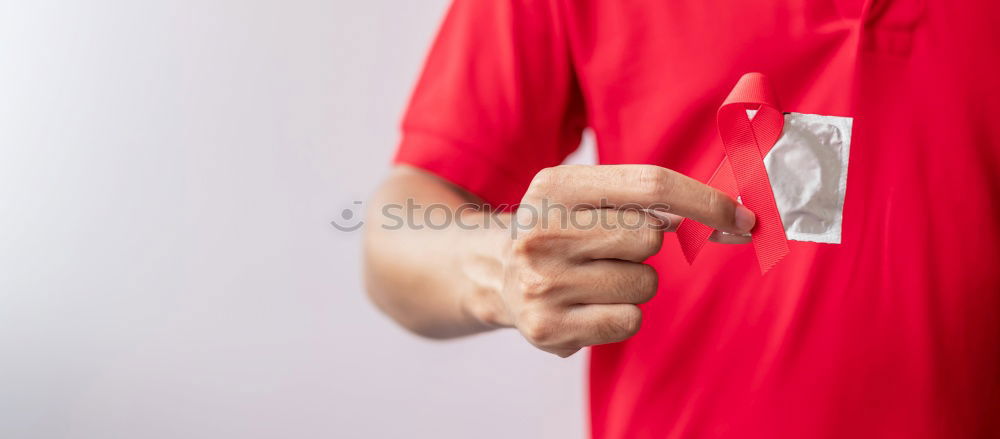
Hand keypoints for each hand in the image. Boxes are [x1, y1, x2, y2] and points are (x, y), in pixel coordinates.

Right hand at [487, 165, 754, 356]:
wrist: (496, 273)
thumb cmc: (559, 229)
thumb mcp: (584, 192)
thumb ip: (643, 194)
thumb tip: (725, 214)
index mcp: (554, 187)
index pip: (650, 185)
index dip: (704, 200)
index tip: (740, 217)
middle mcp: (541, 232)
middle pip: (650, 236)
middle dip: (645, 243)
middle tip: (609, 247)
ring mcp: (542, 283)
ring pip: (644, 283)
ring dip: (633, 281)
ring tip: (594, 276)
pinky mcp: (548, 327)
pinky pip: (629, 320)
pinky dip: (622, 314)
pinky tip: (589, 304)